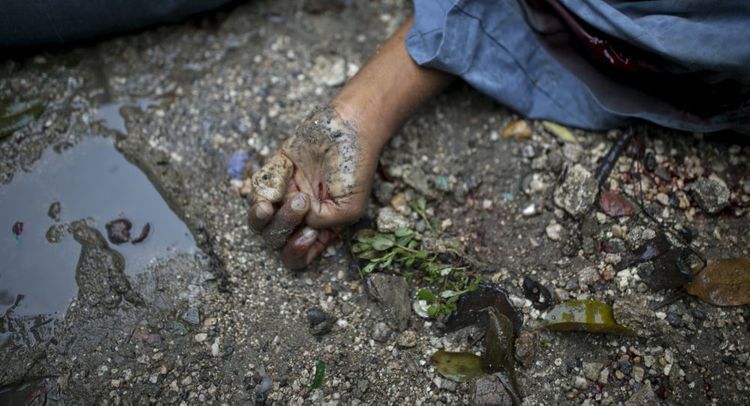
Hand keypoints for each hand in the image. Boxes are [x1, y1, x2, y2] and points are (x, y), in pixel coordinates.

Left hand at [243, 106, 376, 268]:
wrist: (346, 128)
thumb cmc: (353, 168)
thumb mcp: (350, 207)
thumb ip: (326, 225)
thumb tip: (301, 224)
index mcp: (319, 229)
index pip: (296, 257)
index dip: (295, 252)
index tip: (307, 233)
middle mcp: (299, 217)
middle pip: (274, 239)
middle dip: (282, 226)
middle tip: (300, 200)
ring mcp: (284, 195)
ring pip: (258, 220)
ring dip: (260, 216)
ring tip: (269, 203)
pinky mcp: (273, 174)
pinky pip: (254, 189)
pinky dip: (263, 185)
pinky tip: (284, 172)